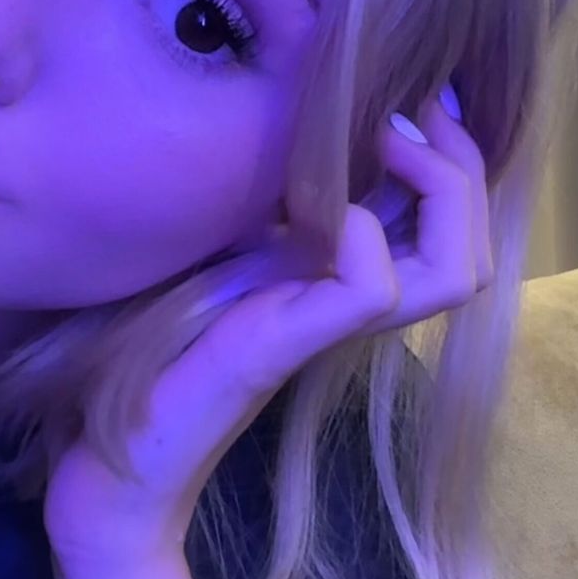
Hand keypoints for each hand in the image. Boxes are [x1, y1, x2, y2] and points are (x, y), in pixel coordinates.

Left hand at [42, 90, 492, 573]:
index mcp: (329, 283)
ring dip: (440, 191)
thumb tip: (275, 144)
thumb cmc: (139, 367)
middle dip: (462, 167)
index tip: (416, 104)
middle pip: (468, 247)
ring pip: (451, 270)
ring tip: (393, 141)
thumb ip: (248, 216)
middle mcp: (343, 307)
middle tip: (416, 115)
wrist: (109, 474)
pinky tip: (323, 209)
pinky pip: (369, 286)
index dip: (452, 161)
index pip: (443, 227)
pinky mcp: (281, 348)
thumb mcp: (201, 263)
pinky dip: (359, 233)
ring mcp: (319, 329)